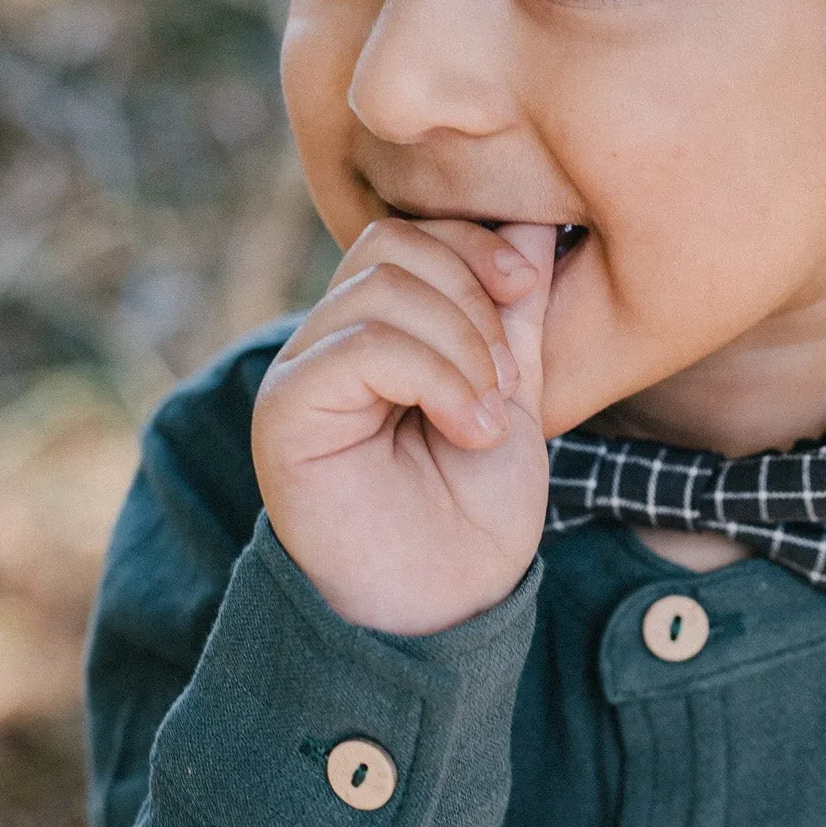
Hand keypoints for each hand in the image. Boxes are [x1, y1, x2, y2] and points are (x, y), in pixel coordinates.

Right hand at [252, 216, 554, 634]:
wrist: (445, 607)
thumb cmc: (474, 516)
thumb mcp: (512, 392)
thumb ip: (514, 311)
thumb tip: (538, 219)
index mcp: (380, 333)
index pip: (414, 233)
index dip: (477, 245)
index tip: (525, 290)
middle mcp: (330, 343)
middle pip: (393, 244)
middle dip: (472, 292)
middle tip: (506, 378)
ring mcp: (303, 373)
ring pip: (382, 287)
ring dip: (461, 345)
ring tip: (486, 418)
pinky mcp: (287, 410)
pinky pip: (360, 342)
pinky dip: (433, 375)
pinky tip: (467, 429)